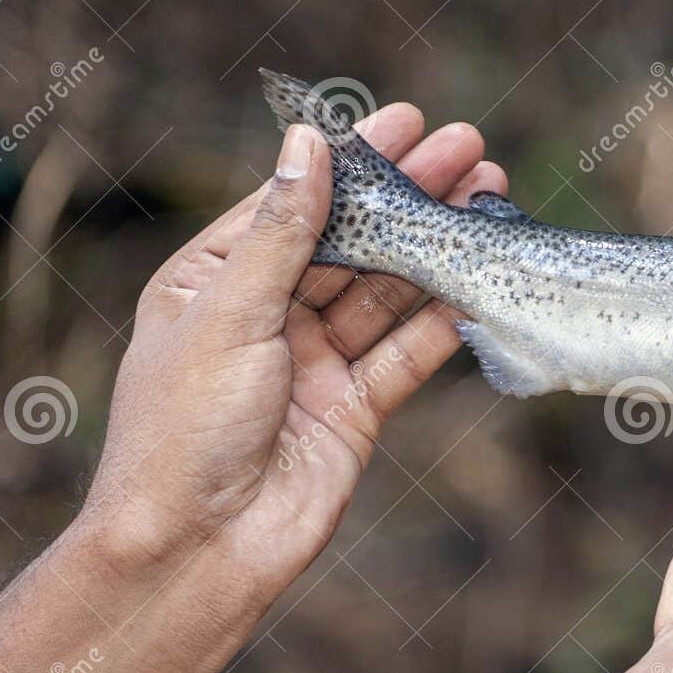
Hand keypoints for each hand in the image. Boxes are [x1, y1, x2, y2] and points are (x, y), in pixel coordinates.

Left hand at [86, 106, 504, 592]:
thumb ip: (281, 232)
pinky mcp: (356, 409)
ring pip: (388, 292)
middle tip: (470, 150)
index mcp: (214, 283)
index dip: (352, 161)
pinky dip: (445, 322)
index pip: (294, 204)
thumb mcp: (227, 315)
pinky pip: (407, 354)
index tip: (405, 120)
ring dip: (437, 249)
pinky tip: (480, 284)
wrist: (197, 552)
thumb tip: (308, 145)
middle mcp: (267, 316)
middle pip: (352, 242)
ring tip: (489, 202)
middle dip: (410, 197)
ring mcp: (315, 363)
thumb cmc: (182, 431)